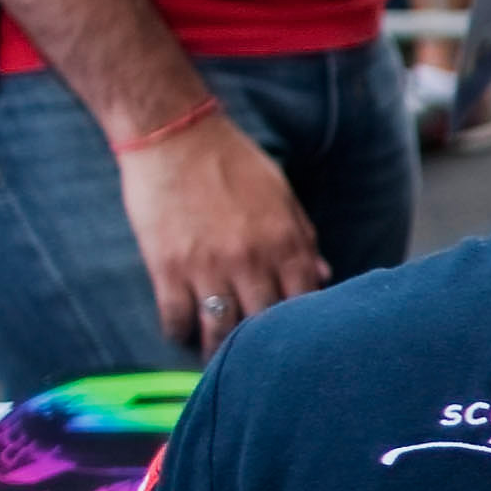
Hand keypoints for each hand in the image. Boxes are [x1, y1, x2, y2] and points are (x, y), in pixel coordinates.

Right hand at [113, 108, 327, 350]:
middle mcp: (250, 259)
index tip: (292, 336)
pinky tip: (184, 331)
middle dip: (260, 345)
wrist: (174, 134)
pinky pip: (177, 319)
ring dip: (218, 350)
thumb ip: (302, 237)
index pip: (305, 303)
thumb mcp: (280, 194)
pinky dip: (180, 333)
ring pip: (219, 332)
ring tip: (217, 356)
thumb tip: (322, 275)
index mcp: (285, 242)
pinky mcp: (168, 267)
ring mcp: (208, 266)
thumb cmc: (230, 161)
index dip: (301, 326)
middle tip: (254, 356)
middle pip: (264, 325)